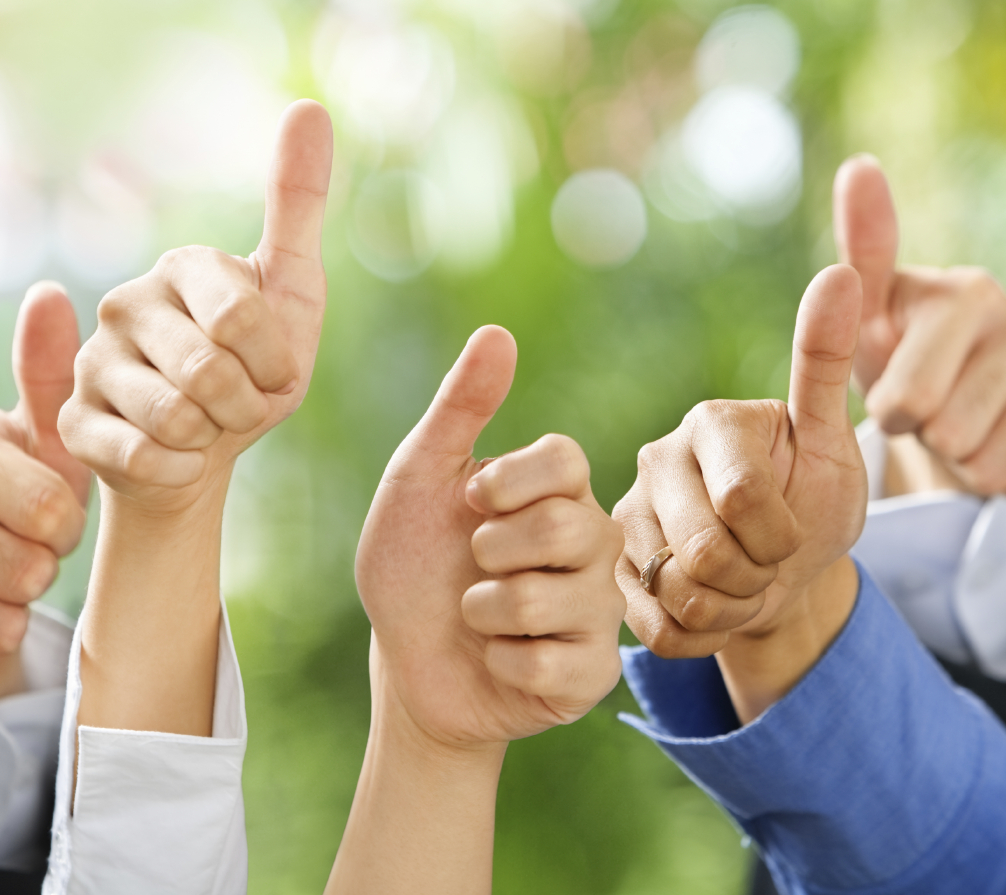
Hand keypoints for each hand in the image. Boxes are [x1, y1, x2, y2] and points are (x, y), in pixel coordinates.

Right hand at [59, 100, 330, 520]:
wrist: (206, 451)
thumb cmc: (257, 368)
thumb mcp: (294, 291)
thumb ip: (298, 203)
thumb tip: (309, 105)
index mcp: (183, 265)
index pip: (243, 317)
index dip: (275, 363)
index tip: (273, 369)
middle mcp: (124, 301)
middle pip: (210, 373)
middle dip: (246, 406)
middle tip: (239, 404)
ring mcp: (92, 361)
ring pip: (176, 419)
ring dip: (213, 438)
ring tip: (207, 426)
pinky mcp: (71, 422)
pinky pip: (146, 458)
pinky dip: (180, 469)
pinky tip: (176, 456)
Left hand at [357, 326, 625, 750]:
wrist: (405, 663)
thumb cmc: (414, 566)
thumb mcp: (420, 479)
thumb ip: (460, 407)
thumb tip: (497, 332)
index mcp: (561, 489)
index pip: (566, 460)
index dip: (508, 482)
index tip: (469, 500)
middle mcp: (595, 542)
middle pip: (563, 526)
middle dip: (489, 551)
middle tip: (472, 565)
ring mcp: (600, 609)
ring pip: (550, 600)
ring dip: (485, 612)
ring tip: (479, 616)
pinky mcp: (593, 673)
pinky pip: (554, 664)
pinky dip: (502, 663)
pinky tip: (499, 661)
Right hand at [614, 264, 863, 663]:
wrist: (786, 565)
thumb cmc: (813, 495)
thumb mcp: (832, 439)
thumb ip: (827, 363)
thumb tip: (840, 273)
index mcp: (710, 422)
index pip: (744, 502)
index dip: (782, 537)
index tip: (795, 529)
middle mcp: (656, 460)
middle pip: (706, 555)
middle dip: (756, 577)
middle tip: (767, 562)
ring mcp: (626, 517)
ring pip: (679, 596)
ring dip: (731, 609)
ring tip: (743, 582)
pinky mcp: (611, 571)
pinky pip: (657, 628)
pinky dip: (701, 634)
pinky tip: (714, 607)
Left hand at [834, 155, 1005, 505]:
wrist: (954, 405)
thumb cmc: (897, 355)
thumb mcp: (863, 313)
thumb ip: (862, 248)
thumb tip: (858, 164)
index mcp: (970, 292)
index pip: (912, 398)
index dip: (893, 414)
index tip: (894, 398)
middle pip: (954, 435)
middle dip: (930, 440)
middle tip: (933, 415)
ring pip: (995, 465)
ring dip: (966, 466)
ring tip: (963, 432)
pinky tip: (1002, 451)